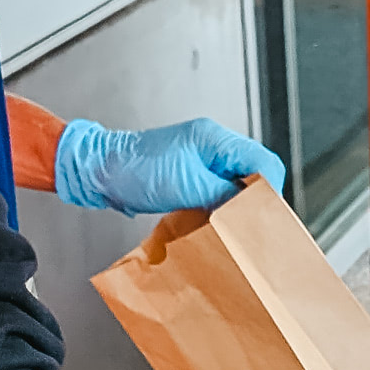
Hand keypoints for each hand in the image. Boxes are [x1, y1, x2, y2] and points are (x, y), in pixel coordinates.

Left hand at [54, 115, 285, 216]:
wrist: (99, 171)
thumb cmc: (135, 171)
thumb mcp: (189, 186)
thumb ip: (225, 196)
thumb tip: (251, 210)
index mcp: (216, 140)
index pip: (264, 163)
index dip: (269, 193)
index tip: (264, 219)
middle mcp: (213, 147)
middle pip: (253, 175)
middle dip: (253, 203)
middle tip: (249, 228)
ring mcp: (201, 162)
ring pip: (236, 187)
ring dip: (235, 209)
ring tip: (230, 229)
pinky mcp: (190, 177)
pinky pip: (216, 193)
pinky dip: (218, 211)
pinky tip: (212, 225)